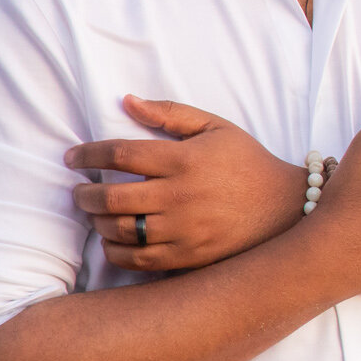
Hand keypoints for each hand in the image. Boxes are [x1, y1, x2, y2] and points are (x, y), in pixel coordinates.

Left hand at [66, 97, 306, 272]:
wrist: (287, 207)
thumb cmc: (247, 162)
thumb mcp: (216, 127)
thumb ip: (171, 113)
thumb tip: (126, 102)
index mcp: (185, 160)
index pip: (120, 154)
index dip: (87, 154)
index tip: (73, 158)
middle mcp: (181, 196)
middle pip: (110, 196)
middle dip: (84, 194)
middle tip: (79, 191)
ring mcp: (184, 230)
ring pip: (119, 230)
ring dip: (97, 222)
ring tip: (96, 214)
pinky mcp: (189, 256)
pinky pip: (137, 259)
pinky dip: (115, 250)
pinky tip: (113, 240)